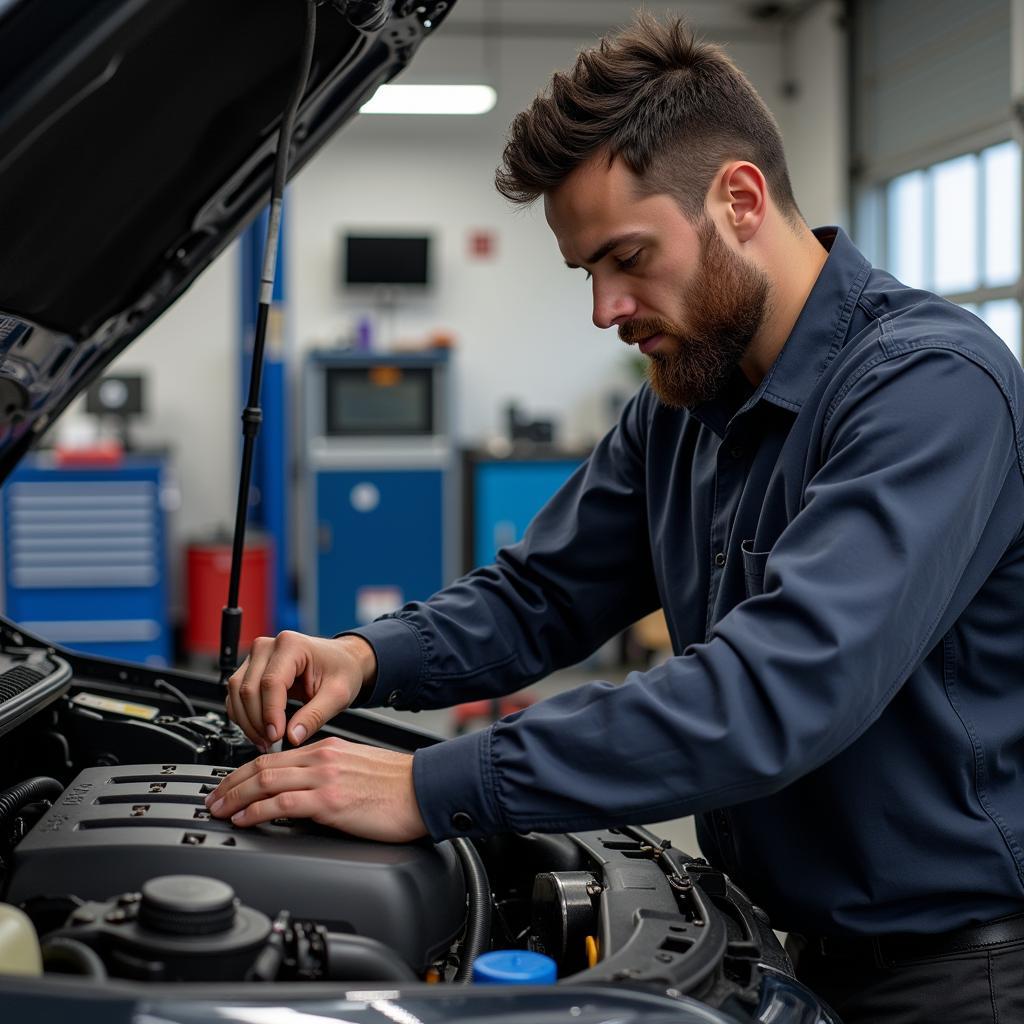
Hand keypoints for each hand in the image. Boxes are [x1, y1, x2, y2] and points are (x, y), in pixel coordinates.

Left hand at [204, 738, 426, 842]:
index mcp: (328, 749)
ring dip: (235, 798)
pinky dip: (257, 812)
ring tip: (219, 811)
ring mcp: (325, 778)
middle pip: (262, 766)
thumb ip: (329, 777)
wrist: (426, 789)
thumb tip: (305, 799)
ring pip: (266, 782)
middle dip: (230, 784)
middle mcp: (322, 758)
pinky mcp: (330, 801)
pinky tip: (244, 820)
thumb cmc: (400, 786)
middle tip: (212, 800)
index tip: (228, 786)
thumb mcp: (357, 770)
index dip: (244, 772)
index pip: (274, 756)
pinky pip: (282, 804)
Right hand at [226, 631, 376, 750]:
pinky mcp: (250, 670)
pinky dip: (243, 717)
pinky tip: (259, 731)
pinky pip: (236, 696)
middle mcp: (268, 646)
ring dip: (247, 721)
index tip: (277, 736)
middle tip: (272, 743)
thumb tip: (293, 737)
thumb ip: (315, 716)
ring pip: (236, 693)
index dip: (270, 713)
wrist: (342, 661)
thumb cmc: (341, 670)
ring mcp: (256, 657)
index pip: (271, 682)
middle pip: (248, 689)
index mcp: (291, 645)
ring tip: (265, 741)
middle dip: (257, 722)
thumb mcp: (338, 694)